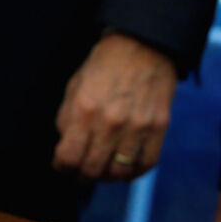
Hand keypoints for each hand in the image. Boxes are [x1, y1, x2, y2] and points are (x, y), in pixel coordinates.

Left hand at [52, 32, 178, 178]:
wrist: (143, 45)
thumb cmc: (106, 64)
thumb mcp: (74, 86)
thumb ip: (68, 119)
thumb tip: (68, 147)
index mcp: (84, 110)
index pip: (68, 158)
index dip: (62, 167)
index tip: (64, 165)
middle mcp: (110, 121)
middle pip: (92, 169)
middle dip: (83, 175)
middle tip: (83, 171)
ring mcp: (137, 126)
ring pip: (119, 171)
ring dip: (109, 176)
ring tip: (106, 170)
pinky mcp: (159, 126)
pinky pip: (147, 162)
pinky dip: (135, 172)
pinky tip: (128, 168)